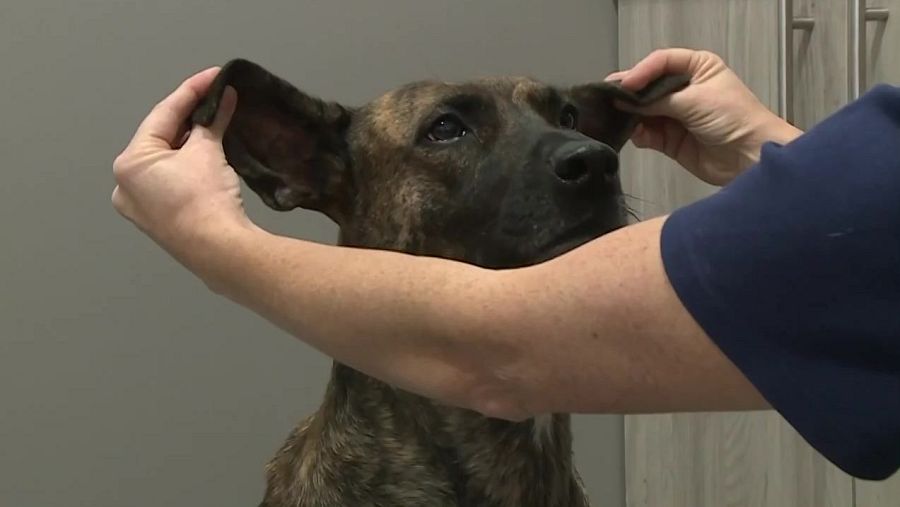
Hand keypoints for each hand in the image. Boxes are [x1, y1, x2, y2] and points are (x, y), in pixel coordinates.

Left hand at [111, 67, 250, 260]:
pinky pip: (173, 183)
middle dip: (191, 118)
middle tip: (217, 98)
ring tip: (217, 122)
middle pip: (162, 138)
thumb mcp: (208, 151)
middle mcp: (126, 186)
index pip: (163, 115)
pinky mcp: (161, 222)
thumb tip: (225, 99)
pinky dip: (189, 166)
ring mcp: (141, 207)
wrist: (220, 250)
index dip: (192, 92)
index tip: (214, 76)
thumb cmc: (205, 200)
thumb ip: (214, 120)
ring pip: (168, 162)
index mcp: (129, 164)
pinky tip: (208, 155)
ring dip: (191, 142)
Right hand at [607, 48, 802, 185]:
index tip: (625, 84)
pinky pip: (647, 134)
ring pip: (644, 111)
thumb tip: (626, 100)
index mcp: (697, 68)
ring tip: (617, 118)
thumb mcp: (695, 99)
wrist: (750, 157)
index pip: (661, 62)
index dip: (641, 71)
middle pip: (648, 87)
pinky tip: (635, 134)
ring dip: (631, 116)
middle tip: (609, 99)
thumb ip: (657, 100)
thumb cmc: (735, 118)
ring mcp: (676, 115)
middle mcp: (684, 89)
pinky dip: (638, 134)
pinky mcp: (670, 140)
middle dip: (631, 94)